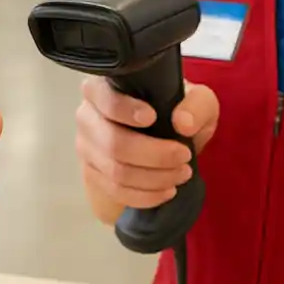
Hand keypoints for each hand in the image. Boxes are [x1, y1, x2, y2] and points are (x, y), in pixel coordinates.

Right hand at [76, 77, 218, 212]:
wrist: (168, 135)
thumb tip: (183, 123)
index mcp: (103, 88)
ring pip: (116, 171)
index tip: (152, 117)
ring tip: (182, 173)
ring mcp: (87, 148)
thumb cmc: (176, 110)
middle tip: (184, 156)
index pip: (105, 99)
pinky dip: (146, 195)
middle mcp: (87, 117)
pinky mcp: (93, 174)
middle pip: (113, 143)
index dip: (126, 110)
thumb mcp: (197, 100)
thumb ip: (196, 105)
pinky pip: (116, 191)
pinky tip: (167, 190)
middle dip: (154, 155)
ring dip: (154, 178)